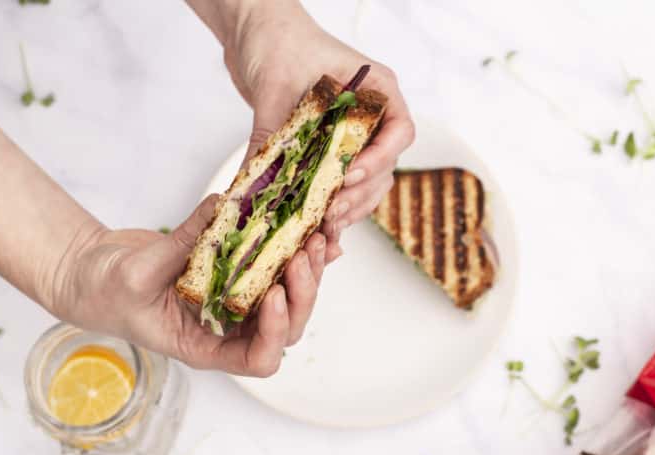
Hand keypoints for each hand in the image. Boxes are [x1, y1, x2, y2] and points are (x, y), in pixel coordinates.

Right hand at [52, 196, 325, 376]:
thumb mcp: (137, 273)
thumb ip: (181, 244)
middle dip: (301, 293)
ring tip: (313, 238)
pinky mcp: (236, 275)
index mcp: (206, 348)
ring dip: (305, 272)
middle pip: (285, 327)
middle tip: (302, 255)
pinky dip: (294, 253)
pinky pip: (275, 269)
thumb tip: (223, 207)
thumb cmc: (105, 291)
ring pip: (289, 298)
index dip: (275, 332)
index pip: (258, 360)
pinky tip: (313, 231)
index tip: (274, 294)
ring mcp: (236, 304)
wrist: (92, 274)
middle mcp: (229, 331)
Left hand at [222, 0, 414, 261]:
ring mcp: (355, 133)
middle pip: (384, 165)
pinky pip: (343, 184)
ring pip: (368, 182)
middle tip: (331, 210)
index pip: (399, 131)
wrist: (255, 31)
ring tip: (324, 221)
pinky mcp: (331, 149)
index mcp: (377, 88)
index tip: (350, 175)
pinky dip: (333, 203)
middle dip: (359, 192)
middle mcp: (372, 114)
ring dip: (350, 204)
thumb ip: (272, 136)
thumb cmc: (277, 41)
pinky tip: (317, 221)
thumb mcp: (275, 89)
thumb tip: (257, 186)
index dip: (380, 159)